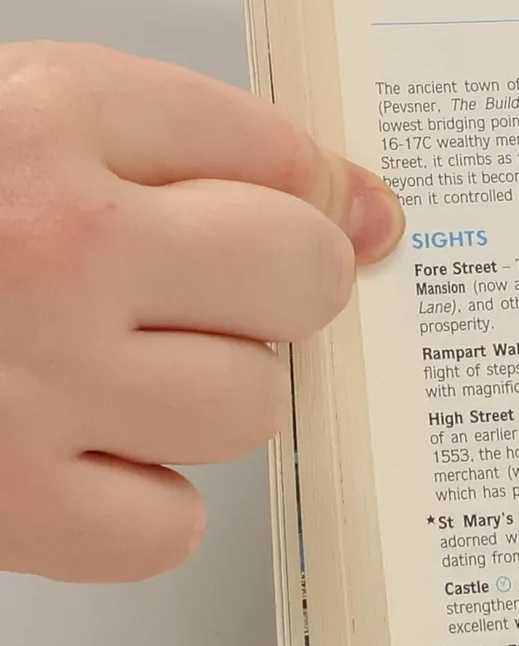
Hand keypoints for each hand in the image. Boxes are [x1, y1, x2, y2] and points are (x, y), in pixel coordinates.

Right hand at [0, 43, 402, 580]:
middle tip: (211, 298)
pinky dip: (137, 509)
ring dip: (202, 399)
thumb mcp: (1, 128)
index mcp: (41, 119)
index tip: (341, 218)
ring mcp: (39, 382)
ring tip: (99, 373)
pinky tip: (73, 460)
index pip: (273, 150)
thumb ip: (155, 148)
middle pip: (301, 276)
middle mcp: (58, 247)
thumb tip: (356, 209)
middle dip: (278, 293)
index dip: (315, 193)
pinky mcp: (11, 507)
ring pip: (252, 404)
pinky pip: (171, 526)